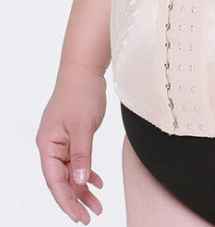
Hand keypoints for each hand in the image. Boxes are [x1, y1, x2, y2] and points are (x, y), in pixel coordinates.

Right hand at [36, 63, 106, 223]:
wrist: (85, 71)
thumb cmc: (81, 94)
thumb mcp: (83, 127)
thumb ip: (82, 155)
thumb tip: (80, 182)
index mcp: (47, 145)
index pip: (55, 181)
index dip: (67, 201)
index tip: (80, 217)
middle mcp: (51, 146)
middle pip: (62, 180)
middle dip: (76, 200)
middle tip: (90, 217)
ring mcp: (62, 141)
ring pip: (71, 172)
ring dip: (83, 188)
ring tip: (98, 205)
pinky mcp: (73, 135)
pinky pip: (78, 160)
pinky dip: (87, 171)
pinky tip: (98, 182)